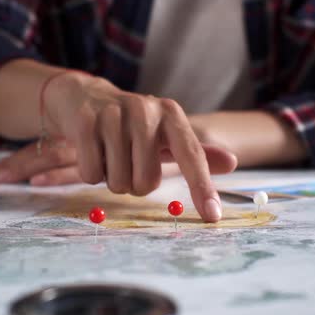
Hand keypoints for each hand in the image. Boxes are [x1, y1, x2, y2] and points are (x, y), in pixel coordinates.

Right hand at [0, 73, 236, 221]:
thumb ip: (195, 152)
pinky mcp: (85, 122)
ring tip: (109, 155)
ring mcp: (113, 114)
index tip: (212, 216)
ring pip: (118, 181)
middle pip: (147, 182)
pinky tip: (91, 151)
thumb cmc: (130, 123)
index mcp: (170, 115)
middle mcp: (145, 110)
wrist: (82, 97)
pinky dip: (90, 173)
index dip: (202, 188)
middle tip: (127, 164)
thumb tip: (233, 162)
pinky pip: (92, 173)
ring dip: (112, 179)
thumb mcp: (164, 134)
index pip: (191, 156)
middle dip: (135, 185)